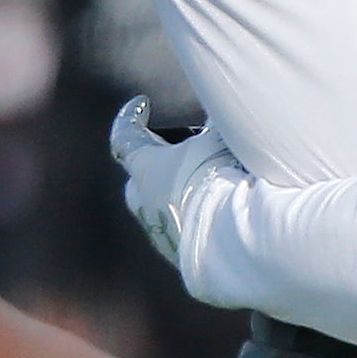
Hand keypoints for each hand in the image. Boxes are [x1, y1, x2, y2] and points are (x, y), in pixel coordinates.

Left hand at [109, 98, 239, 266]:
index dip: (132, 117)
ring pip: (160, 206)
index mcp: (146, 168)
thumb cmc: (221, 177)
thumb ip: (214, 124)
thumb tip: (216, 113)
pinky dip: (196, 215)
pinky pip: (183, 228)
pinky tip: (222, 210)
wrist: (230, 235)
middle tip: (175, 154)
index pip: (126, 137)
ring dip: (177, 192)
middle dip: (153, 165)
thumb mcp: (220, 138)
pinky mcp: (180, 253)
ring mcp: (160, 230)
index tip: (140, 104)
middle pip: (139, 179)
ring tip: (211, 183)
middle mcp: (145, 200)